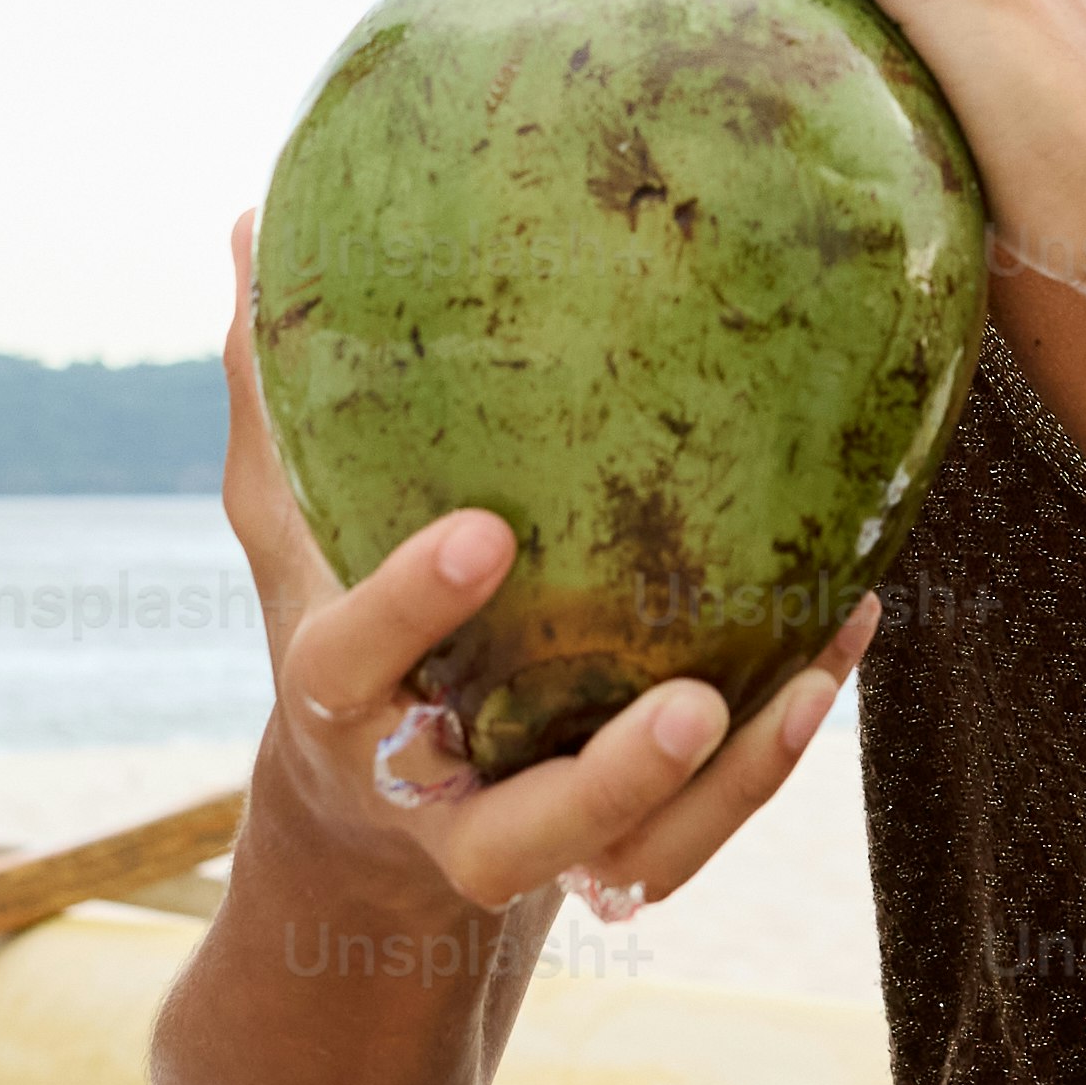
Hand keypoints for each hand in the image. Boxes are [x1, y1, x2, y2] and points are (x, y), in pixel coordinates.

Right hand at [216, 216, 863, 922]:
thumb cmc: (341, 631)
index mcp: (339, 702)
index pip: (356, 662)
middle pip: (516, 833)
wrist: (368, 828)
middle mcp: (434, 799)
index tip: (488, 532)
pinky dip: (774, 755)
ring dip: (726, 792)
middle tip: (692, 701)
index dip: (414, 607)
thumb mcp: (289, 532)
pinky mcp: (614, 858)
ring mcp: (531, 845)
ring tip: (803, 685)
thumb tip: (246, 222)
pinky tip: (839, 636)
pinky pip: (703, 833)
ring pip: (633, 862)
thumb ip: (274, 396)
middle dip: (606, 781)